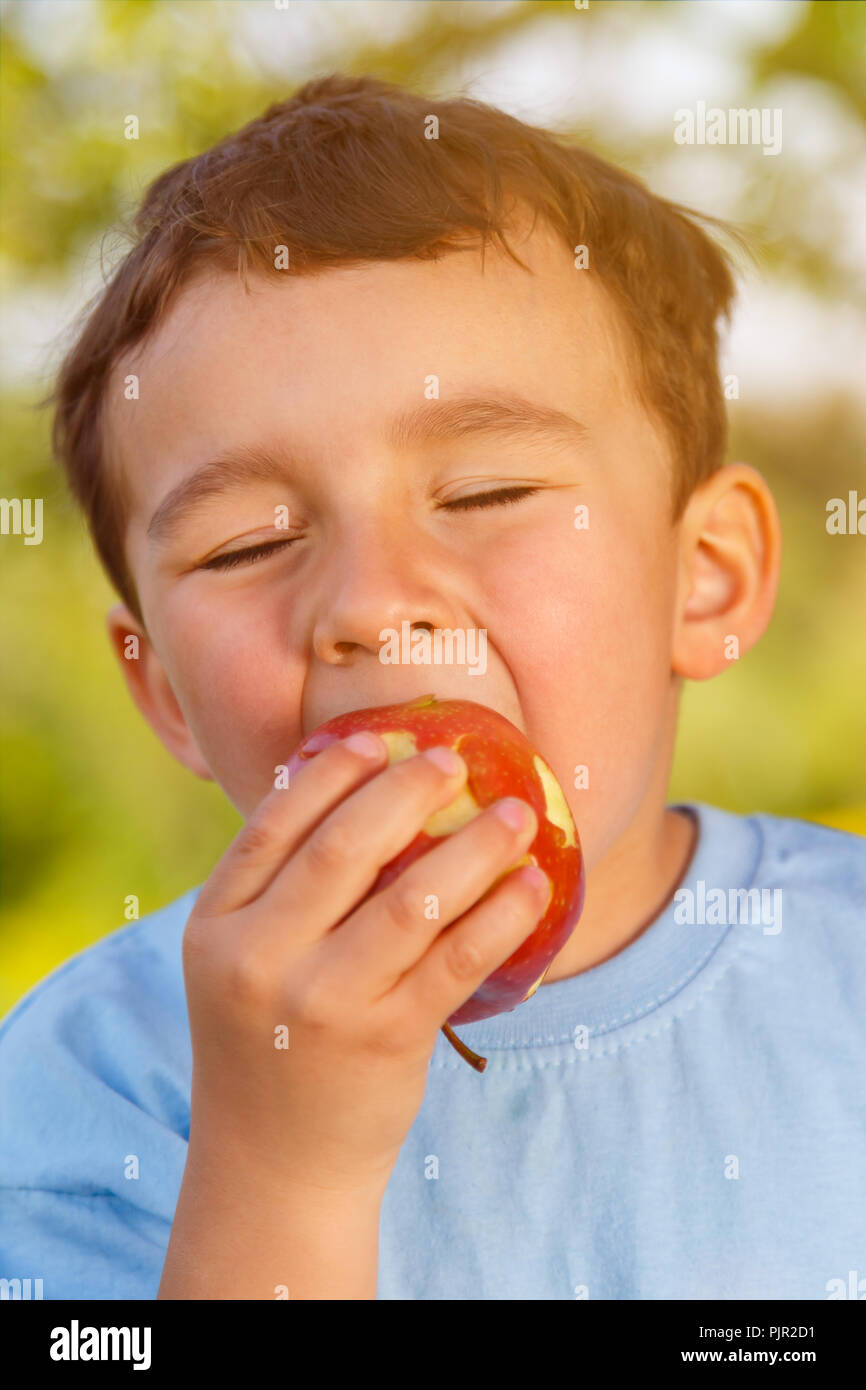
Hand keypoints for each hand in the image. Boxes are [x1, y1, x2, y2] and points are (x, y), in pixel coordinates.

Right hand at [182, 732, 547, 1196]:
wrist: (275, 1163)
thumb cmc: (269, 1042)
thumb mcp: (240, 962)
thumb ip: (280, 892)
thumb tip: (364, 790)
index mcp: (215, 927)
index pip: (273, 826)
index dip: (329, 772)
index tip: (377, 739)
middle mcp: (261, 959)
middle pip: (344, 847)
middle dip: (407, 790)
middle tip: (454, 760)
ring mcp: (325, 1002)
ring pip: (414, 897)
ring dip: (474, 845)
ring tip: (516, 812)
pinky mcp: (388, 1039)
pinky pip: (459, 958)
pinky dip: (504, 913)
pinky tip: (533, 884)